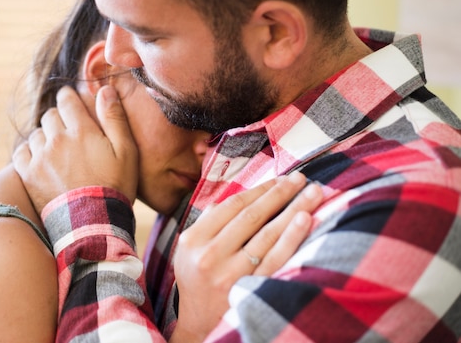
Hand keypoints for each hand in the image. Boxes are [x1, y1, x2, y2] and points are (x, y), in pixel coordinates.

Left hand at [13, 85, 138, 213]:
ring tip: (57, 149)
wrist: (93, 224)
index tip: (71, 101)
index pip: (66, 99)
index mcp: (81, 130)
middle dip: (59, 119)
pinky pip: (21, 152)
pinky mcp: (28, 175)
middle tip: (69, 131)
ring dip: (45, 136)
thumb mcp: (127, 152)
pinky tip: (40, 159)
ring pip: (36, 133)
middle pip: (50, 115)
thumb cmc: (115, 187)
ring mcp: (40, 157)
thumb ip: (115, 118)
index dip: (68, 97)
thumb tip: (105, 89)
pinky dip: (29, 152)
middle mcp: (57, 139)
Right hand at [171, 172, 322, 342]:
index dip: (259, 190)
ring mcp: (230, 275)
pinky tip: (305, 219)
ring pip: (266, 234)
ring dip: (293, 209)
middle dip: (279, 193)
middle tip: (300, 178)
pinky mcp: (249, 291)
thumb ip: (210, 221)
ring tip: (313, 193)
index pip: (231, 206)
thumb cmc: (199, 279)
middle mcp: (210, 256)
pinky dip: (291, 237)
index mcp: (193, 240)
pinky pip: (275, 259)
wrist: (200, 324)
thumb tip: (244, 195)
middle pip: (251, 216)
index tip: (279, 179)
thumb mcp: (190, 249)